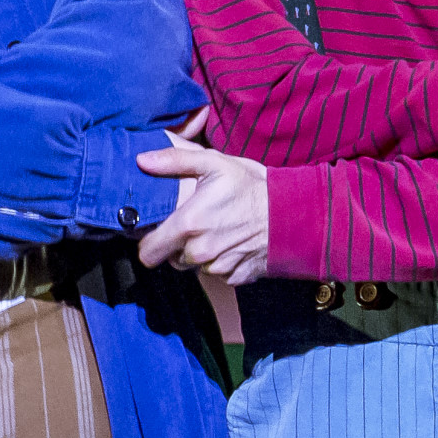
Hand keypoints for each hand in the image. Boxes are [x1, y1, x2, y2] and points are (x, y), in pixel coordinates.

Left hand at [137, 136, 271, 286]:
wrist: (295, 214)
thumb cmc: (253, 187)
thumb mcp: (215, 163)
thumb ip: (175, 161)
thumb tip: (142, 159)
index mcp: (188, 225)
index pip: (147, 252)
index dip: (148, 241)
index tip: (156, 231)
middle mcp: (200, 252)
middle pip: (169, 259)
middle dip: (175, 245)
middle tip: (192, 225)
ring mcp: (218, 268)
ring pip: (192, 267)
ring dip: (198, 253)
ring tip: (215, 230)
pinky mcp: (235, 277)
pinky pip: (216, 273)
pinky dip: (219, 261)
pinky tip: (231, 242)